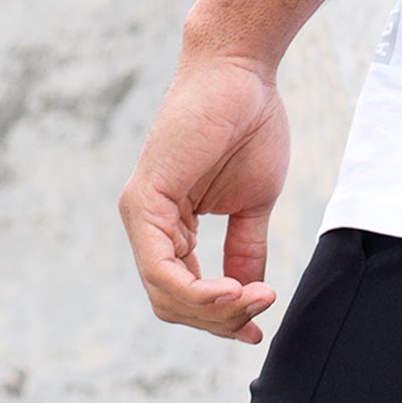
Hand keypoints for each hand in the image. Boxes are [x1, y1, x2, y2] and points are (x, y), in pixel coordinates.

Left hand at [118, 47, 288, 344]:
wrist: (242, 72)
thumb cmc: (248, 125)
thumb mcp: (251, 207)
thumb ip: (244, 253)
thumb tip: (248, 299)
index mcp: (168, 227)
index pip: (183, 295)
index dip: (220, 321)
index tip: (258, 329)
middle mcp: (147, 225)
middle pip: (173, 305)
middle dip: (220, 320)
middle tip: (261, 309)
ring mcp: (140, 214)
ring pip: (167, 296)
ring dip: (215, 310)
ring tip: (255, 300)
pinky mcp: (144, 201)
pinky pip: (163, 271)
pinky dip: (200, 293)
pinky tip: (234, 292)